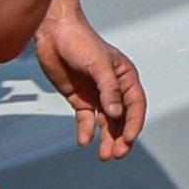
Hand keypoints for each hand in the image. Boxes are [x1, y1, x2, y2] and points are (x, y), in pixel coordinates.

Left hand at [36, 0, 146, 158]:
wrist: (53, 33)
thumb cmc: (79, 40)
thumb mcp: (98, 64)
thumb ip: (109, 89)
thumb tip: (115, 113)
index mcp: (124, 77)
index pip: (135, 105)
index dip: (134, 124)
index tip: (128, 139)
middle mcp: (113, 88)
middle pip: (122, 118)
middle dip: (121, 138)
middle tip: (116, 153)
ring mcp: (96, 95)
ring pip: (106, 123)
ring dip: (106, 139)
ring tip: (104, 155)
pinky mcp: (79, 98)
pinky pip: (86, 119)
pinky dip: (86, 131)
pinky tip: (84, 141)